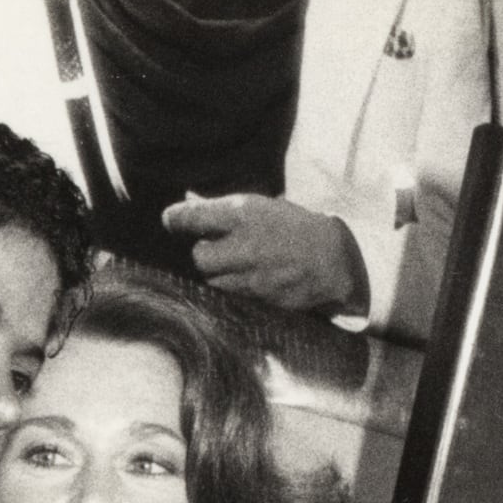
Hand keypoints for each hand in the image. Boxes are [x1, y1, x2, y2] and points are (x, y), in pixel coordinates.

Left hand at [161, 192, 366, 314]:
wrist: (333, 259)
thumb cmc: (293, 227)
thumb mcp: (261, 207)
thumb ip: (222, 209)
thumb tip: (186, 202)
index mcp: (246, 215)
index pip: (193, 217)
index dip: (176, 219)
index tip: (169, 220)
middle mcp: (246, 246)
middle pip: (199, 256)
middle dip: (203, 252)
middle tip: (215, 247)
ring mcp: (253, 276)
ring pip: (213, 280)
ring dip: (218, 273)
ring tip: (235, 263)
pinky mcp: (260, 299)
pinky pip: (231, 295)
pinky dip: (233, 287)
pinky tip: (246, 277)